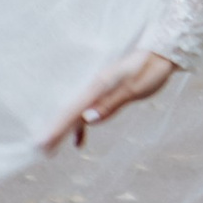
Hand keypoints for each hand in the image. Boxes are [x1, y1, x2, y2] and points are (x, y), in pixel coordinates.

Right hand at [44, 52, 176, 151]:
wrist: (164, 52)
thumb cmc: (152, 68)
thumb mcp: (136, 87)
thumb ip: (112, 103)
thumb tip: (87, 120)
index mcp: (99, 83)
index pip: (73, 108)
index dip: (57, 126)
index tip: (42, 142)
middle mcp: (94, 84)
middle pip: (69, 109)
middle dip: (53, 128)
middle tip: (38, 149)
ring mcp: (99, 87)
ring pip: (76, 110)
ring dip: (64, 128)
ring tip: (50, 150)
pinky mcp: (105, 90)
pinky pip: (87, 108)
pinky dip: (80, 125)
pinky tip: (78, 142)